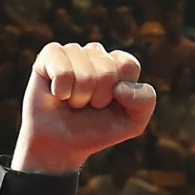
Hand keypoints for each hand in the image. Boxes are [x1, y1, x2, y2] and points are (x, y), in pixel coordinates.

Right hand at [15, 42, 155, 173]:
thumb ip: (144, 101)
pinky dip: (62, 90)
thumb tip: (120, 87)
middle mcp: (98, 53)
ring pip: (84, 73)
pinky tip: (58, 94)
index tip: (111, 103)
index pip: (128, 65)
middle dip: (99, 98)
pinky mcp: (50, 54)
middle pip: (107, 71)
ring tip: (74, 101)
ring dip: (79, 97)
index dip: (120, 92)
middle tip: (89, 105)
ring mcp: (74, 51)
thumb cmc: (98, 129)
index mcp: (120, 64)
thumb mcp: (133, 122)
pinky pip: (62, 70)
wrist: (62, 144)